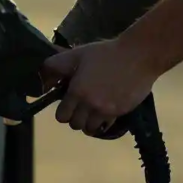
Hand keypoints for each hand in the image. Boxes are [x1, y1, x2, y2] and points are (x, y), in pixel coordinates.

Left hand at [39, 39, 158, 135]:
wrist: (137, 57)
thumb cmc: (104, 54)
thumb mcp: (76, 54)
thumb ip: (57, 66)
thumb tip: (45, 82)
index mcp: (77, 91)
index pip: (61, 116)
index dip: (62, 111)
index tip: (66, 103)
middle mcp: (91, 105)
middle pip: (75, 125)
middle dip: (74, 116)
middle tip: (78, 105)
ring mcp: (107, 111)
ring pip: (90, 129)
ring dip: (88, 121)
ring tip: (91, 109)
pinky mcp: (120, 113)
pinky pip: (105, 126)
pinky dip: (102, 122)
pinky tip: (104, 110)